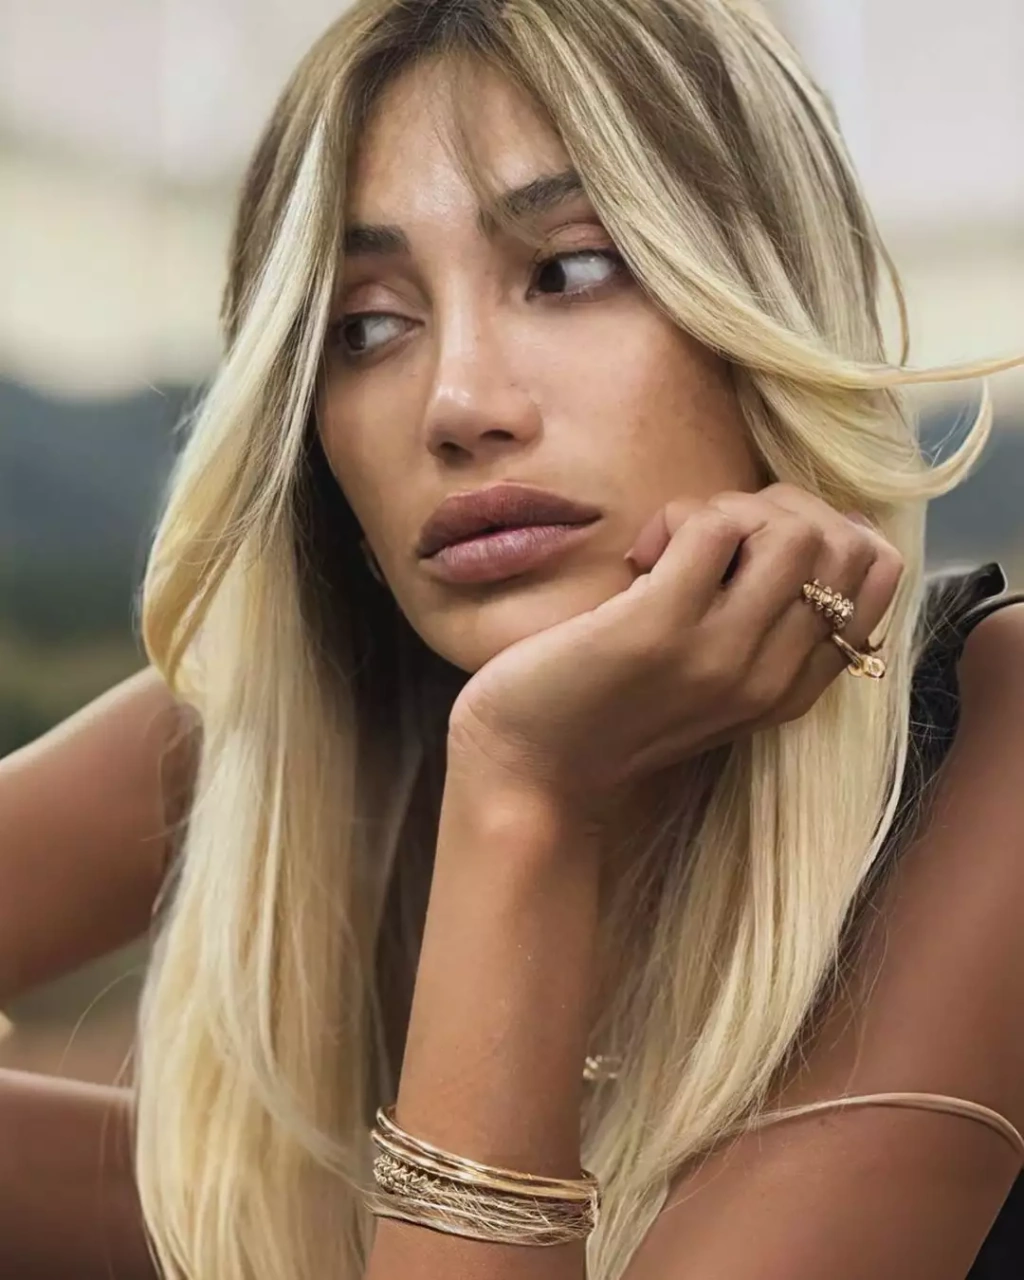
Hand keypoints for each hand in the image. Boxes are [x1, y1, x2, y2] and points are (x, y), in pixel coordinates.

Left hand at [445, 484, 902, 824]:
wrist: (528, 774)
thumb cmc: (606, 713)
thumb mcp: (708, 682)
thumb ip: (758, 626)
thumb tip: (788, 525)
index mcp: (792, 688)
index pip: (876, 572)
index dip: (824, 526)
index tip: (753, 546)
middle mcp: (771, 677)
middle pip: (843, 542)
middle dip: (780, 507)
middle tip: (710, 535)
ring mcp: (720, 655)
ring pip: (792, 531)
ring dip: (731, 510)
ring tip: (675, 544)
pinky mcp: (659, 630)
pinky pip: (712, 529)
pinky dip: (677, 518)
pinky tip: (638, 560)